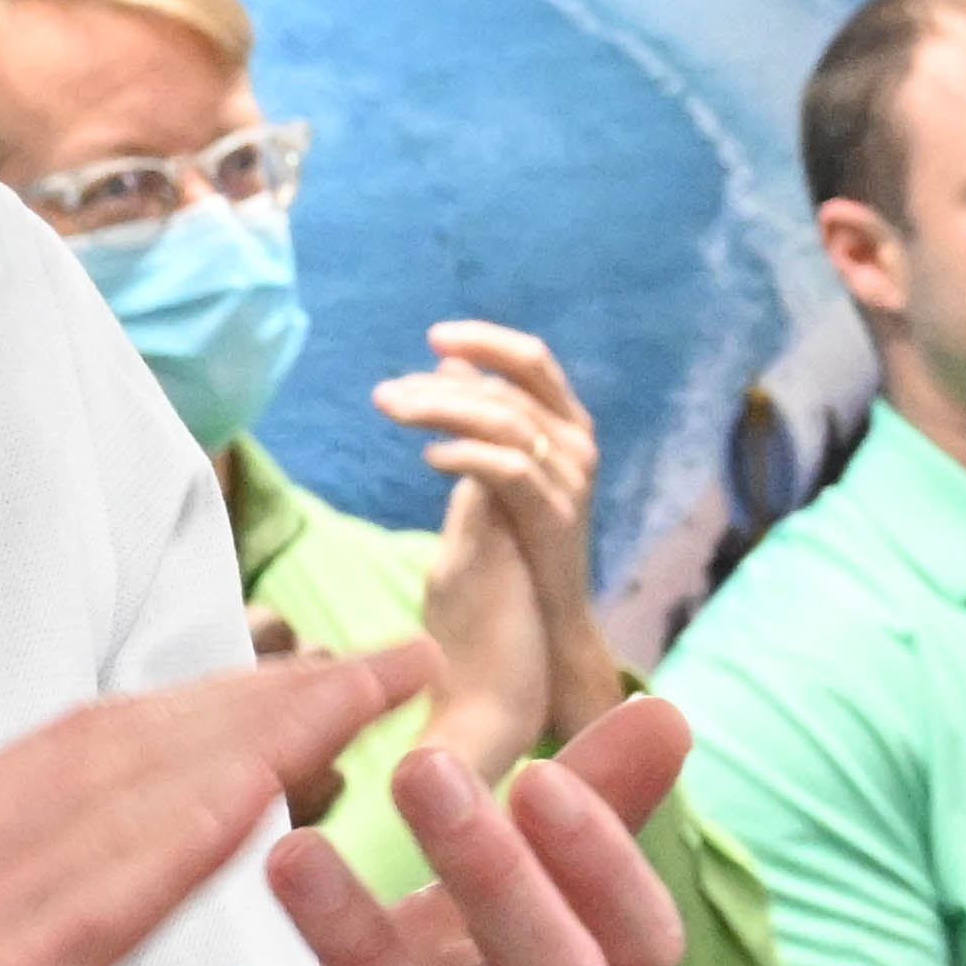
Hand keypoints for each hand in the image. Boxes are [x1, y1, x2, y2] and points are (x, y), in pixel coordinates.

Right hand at [0, 647, 444, 965]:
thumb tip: (91, 867)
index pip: (94, 741)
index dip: (222, 695)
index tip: (331, 672)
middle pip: (123, 741)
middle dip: (269, 689)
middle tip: (397, 660)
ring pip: (118, 798)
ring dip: (259, 735)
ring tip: (375, 698)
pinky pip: (85, 910)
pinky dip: (176, 841)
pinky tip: (264, 800)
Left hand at [378, 326, 626, 754]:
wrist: (549, 628)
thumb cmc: (521, 549)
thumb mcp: (501, 471)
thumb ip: (482, 418)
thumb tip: (449, 364)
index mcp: (568, 426)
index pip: (532, 361)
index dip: (484, 342)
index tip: (432, 337)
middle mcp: (577, 445)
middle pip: (507, 389)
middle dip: (442, 385)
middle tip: (387, 394)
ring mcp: (571, 481)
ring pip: (503, 422)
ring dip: (440, 411)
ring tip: (393, 413)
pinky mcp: (554, 518)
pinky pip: (505, 470)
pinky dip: (463, 456)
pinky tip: (428, 457)